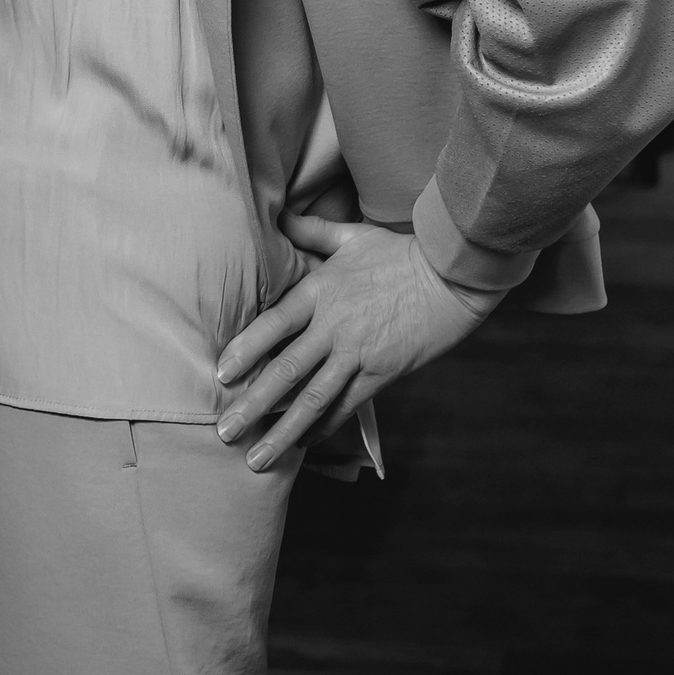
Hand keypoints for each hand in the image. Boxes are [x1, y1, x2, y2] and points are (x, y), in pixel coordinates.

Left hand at [215, 213, 492, 471]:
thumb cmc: (401, 253)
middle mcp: (333, 328)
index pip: (273, 325)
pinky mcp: (381, 374)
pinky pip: (346, 407)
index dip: (245, 350)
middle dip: (252, 406)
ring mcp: (357, 354)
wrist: (453, 278)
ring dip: (282, 431)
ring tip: (258, 459)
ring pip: (312, 399)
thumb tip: (278, 215)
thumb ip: (311, 231)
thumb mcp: (352, 236)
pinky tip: (303, 444)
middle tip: (225, 432)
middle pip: (285, 371)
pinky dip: (323, 427)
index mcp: (320, 291)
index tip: (220, 374)